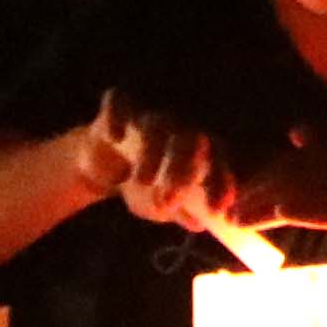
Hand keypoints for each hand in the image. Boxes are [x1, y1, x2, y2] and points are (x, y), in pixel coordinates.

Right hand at [109, 110, 250, 242]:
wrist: (106, 163)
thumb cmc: (147, 184)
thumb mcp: (162, 205)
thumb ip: (182, 212)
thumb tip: (199, 222)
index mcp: (200, 152)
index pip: (217, 164)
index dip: (220, 184)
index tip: (217, 209)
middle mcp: (178, 130)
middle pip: (191, 140)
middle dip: (183, 169)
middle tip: (171, 199)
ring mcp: (148, 118)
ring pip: (157, 127)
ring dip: (152, 153)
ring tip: (142, 181)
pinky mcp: (118, 109)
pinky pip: (119, 104)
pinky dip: (118, 116)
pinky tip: (116, 136)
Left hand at [222, 129, 326, 269]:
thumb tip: (296, 130)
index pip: (297, 160)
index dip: (262, 176)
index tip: (233, 195)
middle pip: (296, 172)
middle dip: (257, 191)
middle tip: (226, 210)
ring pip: (307, 190)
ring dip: (266, 204)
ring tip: (238, 219)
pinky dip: (303, 209)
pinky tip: (280, 213)